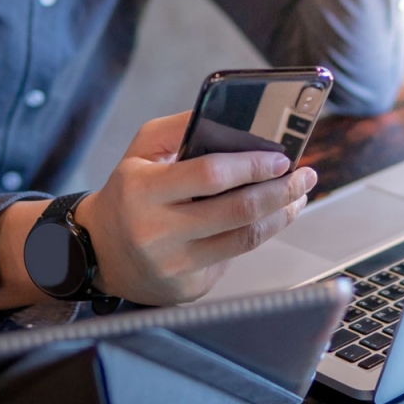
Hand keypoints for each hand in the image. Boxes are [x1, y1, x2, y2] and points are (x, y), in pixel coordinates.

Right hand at [75, 111, 316, 305]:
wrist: (99, 251)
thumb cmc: (129, 192)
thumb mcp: (140, 151)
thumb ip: (180, 128)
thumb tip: (231, 116)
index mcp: (143, 190)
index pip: (211, 175)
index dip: (252, 166)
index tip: (281, 157)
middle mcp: (156, 231)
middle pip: (238, 211)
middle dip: (281, 191)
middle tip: (304, 176)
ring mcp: (173, 265)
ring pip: (245, 239)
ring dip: (280, 215)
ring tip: (296, 196)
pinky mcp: (187, 288)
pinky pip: (233, 259)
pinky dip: (255, 236)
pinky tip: (268, 220)